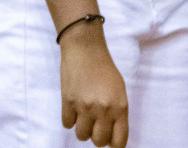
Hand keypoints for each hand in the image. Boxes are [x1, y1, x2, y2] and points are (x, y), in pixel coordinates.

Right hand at [60, 29, 128, 145]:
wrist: (85, 49)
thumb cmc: (104, 69)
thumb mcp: (119, 91)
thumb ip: (117, 113)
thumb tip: (112, 136)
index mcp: (120, 107)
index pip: (119, 142)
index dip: (114, 143)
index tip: (110, 139)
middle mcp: (103, 110)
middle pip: (98, 142)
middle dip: (97, 135)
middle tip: (96, 123)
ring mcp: (85, 107)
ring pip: (81, 135)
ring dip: (83, 127)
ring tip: (85, 113)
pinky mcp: (68, 103)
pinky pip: (67, 124)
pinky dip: (70, 118)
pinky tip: (74, 106)